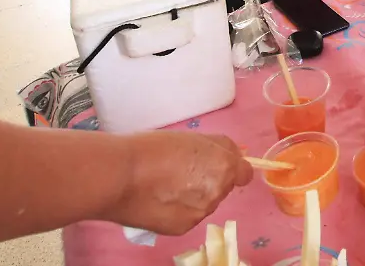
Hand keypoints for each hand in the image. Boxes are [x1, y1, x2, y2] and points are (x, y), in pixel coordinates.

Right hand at [103, 132, 252, 235]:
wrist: (119, 176)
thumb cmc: (152, 148)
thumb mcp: (191, 137)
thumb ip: (218, 146)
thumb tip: (235, 154)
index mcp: (223, 166)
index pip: (244, 173)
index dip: (232, 168)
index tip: (216, 166)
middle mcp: (217, 192)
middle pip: (222, 187)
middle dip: (208, 181)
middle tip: (180, 172)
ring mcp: (201, 213)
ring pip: (204, 203)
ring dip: (193, 196)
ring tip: (164, 186)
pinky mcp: (183, 228)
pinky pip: (188, 216)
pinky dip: (178, 210)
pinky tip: (158, 200)